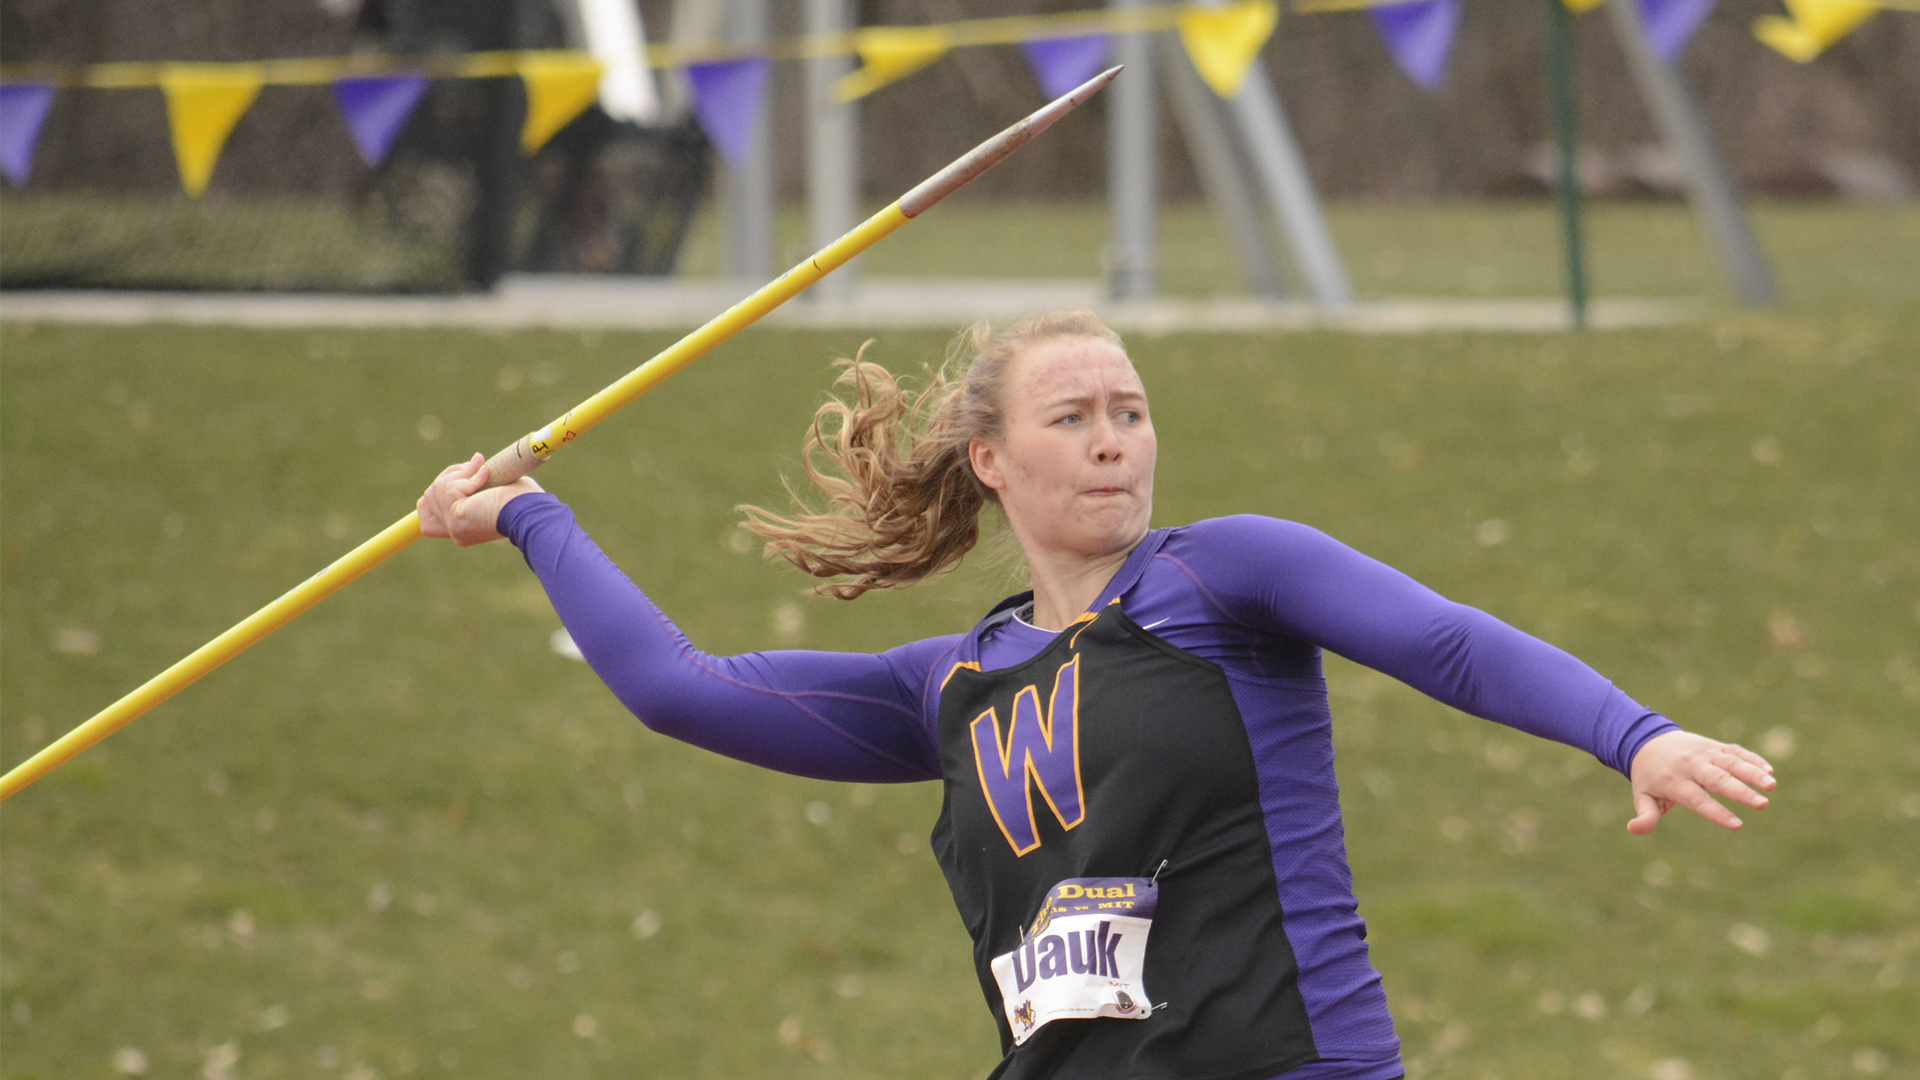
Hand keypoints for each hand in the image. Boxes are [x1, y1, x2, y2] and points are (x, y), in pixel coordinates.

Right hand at [417, 453, 542, 546]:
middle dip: (452, 474)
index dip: (434, 497)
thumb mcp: (496, 490)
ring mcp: (453, 526)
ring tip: (486, 473)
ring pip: (437, 488)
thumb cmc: (525, 501)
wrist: (533, 514)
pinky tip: (487, 476)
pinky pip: (450, 487)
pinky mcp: (456, 516)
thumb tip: (475, 465)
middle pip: (430, 496)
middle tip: (479, 467)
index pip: (427, 520)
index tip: (457, 475)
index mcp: (464, 530)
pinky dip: (469, 477)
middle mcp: (456, 532)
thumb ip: (478, 483)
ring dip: (461, 473)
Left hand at [1627, 729, 1775, 834]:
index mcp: (1674, 782)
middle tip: (1762, 804)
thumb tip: (1634, 829)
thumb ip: (1645, 814)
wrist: (1648, 741)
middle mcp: (1691, 766)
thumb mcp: (1642, 796)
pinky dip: (1752, 759)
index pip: (1698, 800)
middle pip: (1718, 779)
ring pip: (1731, 762)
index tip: (1737, 825)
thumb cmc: (1649, 776)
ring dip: (1753, 772)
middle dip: (1741, 792)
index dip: (1717, 812)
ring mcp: (1705, 753)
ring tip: (1772, 785)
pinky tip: (1769, 771)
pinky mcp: (1715, 746)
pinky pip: (1735, 751)